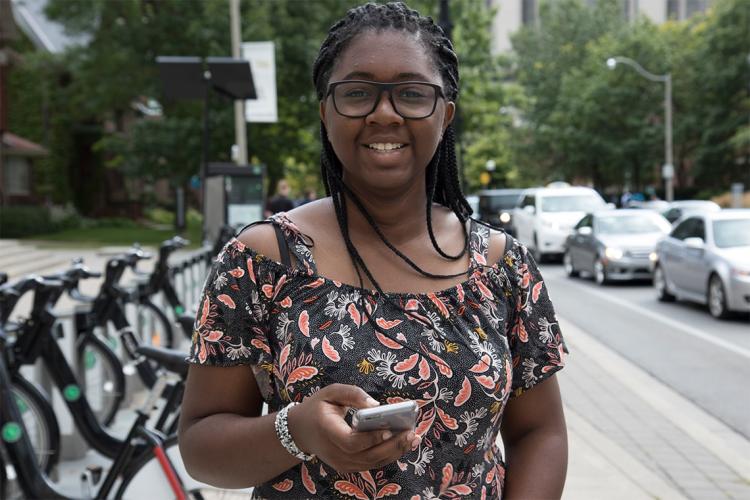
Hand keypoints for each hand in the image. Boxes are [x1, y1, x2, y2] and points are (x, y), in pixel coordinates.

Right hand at [287, 384, 420, 472]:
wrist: (301, 431)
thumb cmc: (318, 407)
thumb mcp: (330, 392)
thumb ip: (352, 394)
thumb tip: (376, 405)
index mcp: (327, 431)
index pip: (351, 442)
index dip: (371, 438)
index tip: (390, 428)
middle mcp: (334, 453)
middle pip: (367, 456)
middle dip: (392, 445)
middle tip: (412, 433)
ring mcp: (341, 463)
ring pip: (372, 463)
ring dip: (395, 452)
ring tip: (414, 438)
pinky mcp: (348, 467)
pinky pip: (371, 463)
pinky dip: (389, 455)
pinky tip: (404, 444)